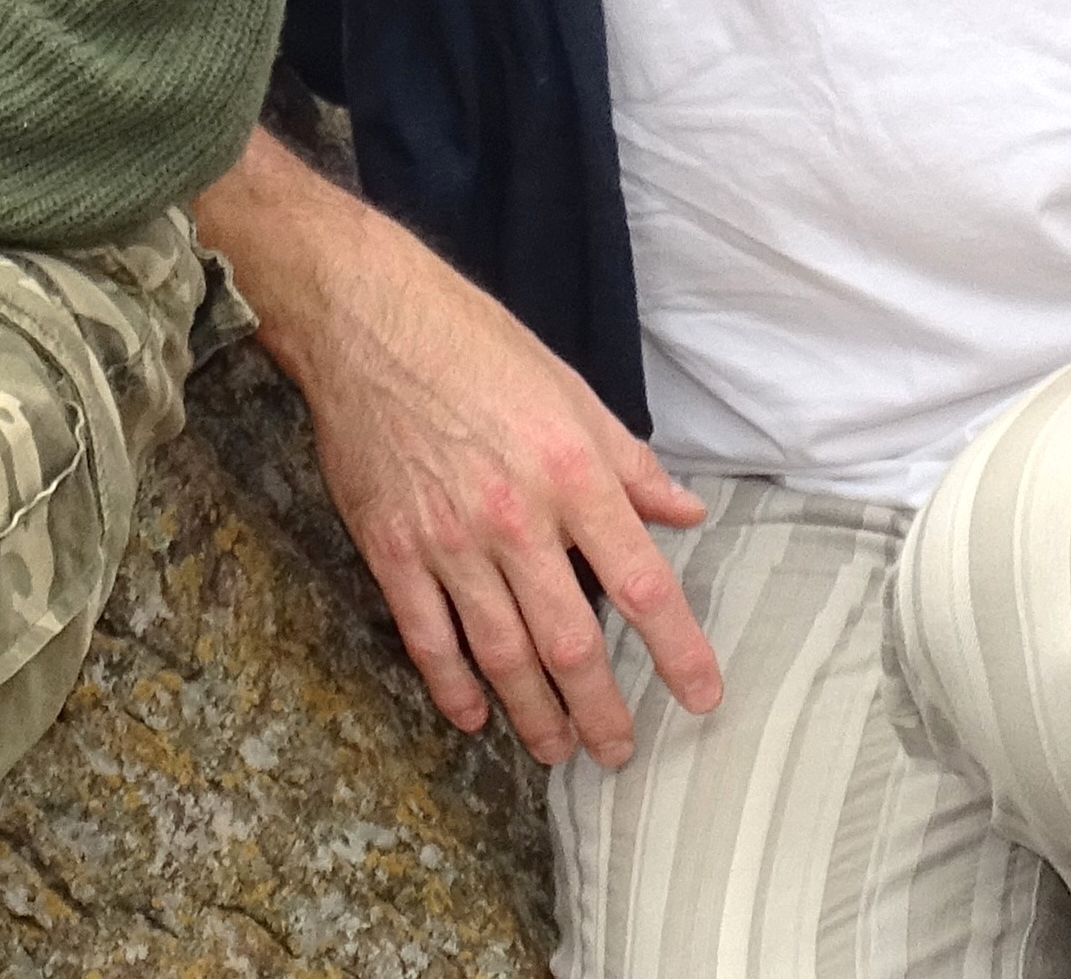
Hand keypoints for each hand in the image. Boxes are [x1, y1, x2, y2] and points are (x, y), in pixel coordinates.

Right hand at [271, 210, 719, 766]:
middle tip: (617, 751)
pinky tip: (472, 715)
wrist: (368, 320)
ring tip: (556, 749)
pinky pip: (427, 637)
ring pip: (501, 652)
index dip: (677, 649)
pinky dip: (451, 685)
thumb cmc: (476, 345)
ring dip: (534, 712)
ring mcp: (449, 540)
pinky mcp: (392, 548)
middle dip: (599, 708)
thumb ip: (630, 465)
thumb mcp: (572, 392)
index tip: (701, 695)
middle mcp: (516, 518)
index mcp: (572, 473)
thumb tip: (684, 513)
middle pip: (570, 640)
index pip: (641, 582)